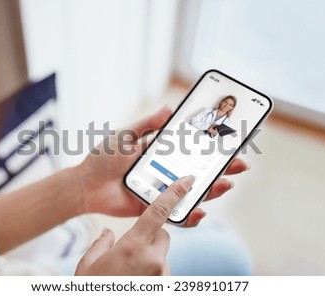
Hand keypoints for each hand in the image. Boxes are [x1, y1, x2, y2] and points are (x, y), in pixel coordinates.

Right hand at [75, 176, 194, 274]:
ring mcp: (162, 276)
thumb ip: (100, 244)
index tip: (186, 182)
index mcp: (132, 247)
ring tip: (129, 274)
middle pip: (162, 235)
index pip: (158, 213)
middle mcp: (153, 260)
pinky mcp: (165, 286)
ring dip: (151, 259)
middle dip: (151, 237)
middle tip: (131, 250)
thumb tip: (108, 234)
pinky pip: (162, 272)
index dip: (173, 195)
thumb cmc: (92, 289)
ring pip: (162, 256)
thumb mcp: (88, 265)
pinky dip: (152, 274)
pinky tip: (135, 281)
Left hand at [77, 107, 248, 226]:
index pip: (193, 149)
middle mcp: (166, 171)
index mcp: (161, 153)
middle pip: (200, 171)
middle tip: (240, 164)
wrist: (85, 184)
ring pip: (193, 193)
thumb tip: (170, 108)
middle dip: (222, 169)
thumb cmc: (103, 158)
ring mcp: (162, 191)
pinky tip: (199, 211)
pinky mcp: (154, 208)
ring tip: (226, 184)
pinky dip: (189, 215)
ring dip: (213, 190)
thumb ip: (147, 125)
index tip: (231, 142)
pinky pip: (175, 214)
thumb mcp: (126, 136)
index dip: (212, 147)